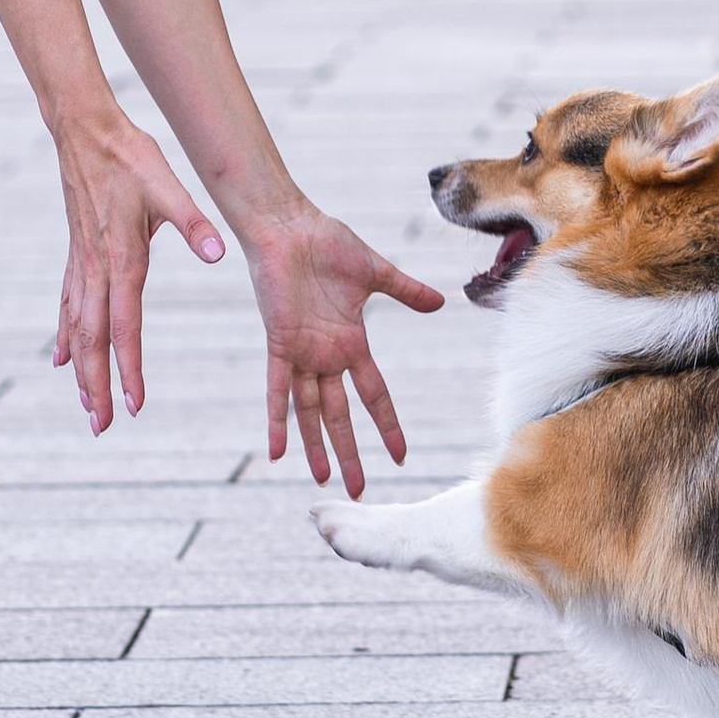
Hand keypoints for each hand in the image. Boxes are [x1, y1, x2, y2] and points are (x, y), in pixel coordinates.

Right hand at [52, 115, 224, 430]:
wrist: (86, 130)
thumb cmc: (131, 156)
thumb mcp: (168, 185)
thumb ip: (193, 222)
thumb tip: (218, 253)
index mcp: (122, 258)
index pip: (125, 326)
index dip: (128, 368)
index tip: (134, 404)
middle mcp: (96, 268)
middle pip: (94, 339)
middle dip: (97, 386)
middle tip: (102, 427)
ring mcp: (81, 262)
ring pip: (77, 328)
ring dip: (81, 370)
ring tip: (85, 406)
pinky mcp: (76, 253)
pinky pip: (67, 304)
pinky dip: (65, 336)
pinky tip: (62, 358)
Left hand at [242, 206, 446, 494]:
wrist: (289, 226)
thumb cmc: (328, 242)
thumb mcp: (375, 272)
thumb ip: (405, 291)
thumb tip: (441, 302)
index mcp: (351, 342)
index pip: (374, 394)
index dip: (387, 425)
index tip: (401, 456)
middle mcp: (327, 356)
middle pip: (340, 415)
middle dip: (349, 452)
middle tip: (359, 491)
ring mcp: (303, 353)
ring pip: (310, 411)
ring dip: (316, 446)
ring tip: (323, 480)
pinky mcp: (280, 343)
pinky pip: (277, 389)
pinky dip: (277, 420)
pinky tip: (278, 451)